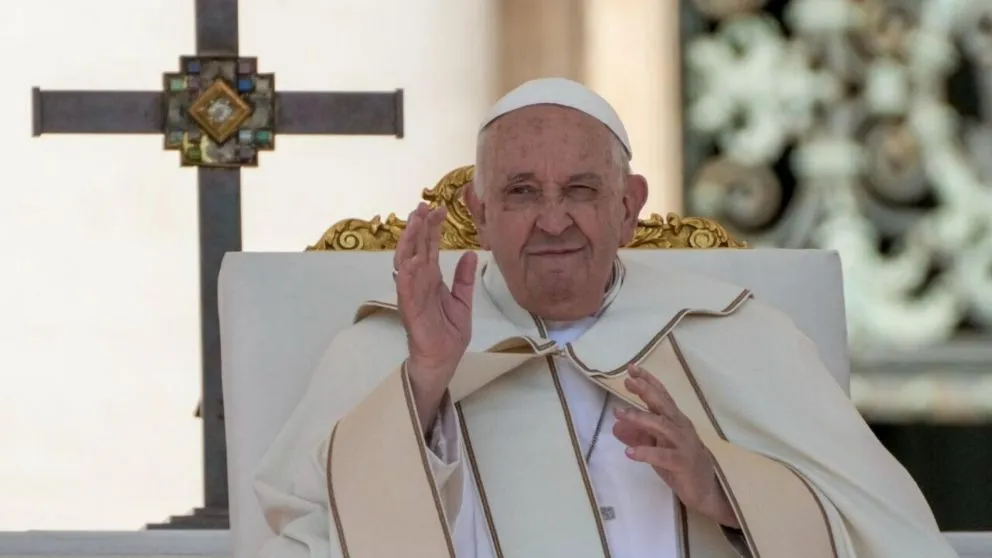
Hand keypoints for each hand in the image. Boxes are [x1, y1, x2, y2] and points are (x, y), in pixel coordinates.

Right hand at [394, 202, 477, 429]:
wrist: (443, 361)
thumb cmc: (448, 334)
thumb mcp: (463, 302)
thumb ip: (464, 279)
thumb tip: (470, 254)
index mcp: (431, 280)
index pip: (429, 248)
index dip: (432, 228)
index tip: (439, 208)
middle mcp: (419, 283)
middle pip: (416, 249)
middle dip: (418, 228)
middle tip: (423, 206)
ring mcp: (413, 295)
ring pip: (407, 263)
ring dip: (409, 243)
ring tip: (414, 223)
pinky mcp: (411, 311)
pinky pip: (406, 290)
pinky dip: (406, 275)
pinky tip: (409, 260)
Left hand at [613, 365, 738, 527]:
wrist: (705, 490)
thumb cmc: (680, 464)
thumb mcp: (657, 446)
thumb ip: (638, 435)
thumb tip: (615, 426)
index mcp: (675, 420)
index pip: (662, 395)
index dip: (648, 381)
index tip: (632, 368)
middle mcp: (680, 427)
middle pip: (663, 404)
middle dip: (646, 390)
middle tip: (629, 381)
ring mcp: (683, 443)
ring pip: (661, 426)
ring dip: (639, 417)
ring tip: (619, 413)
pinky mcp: (682, 462)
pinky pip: (663, 455)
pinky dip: (646, 452)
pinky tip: (629, 453)